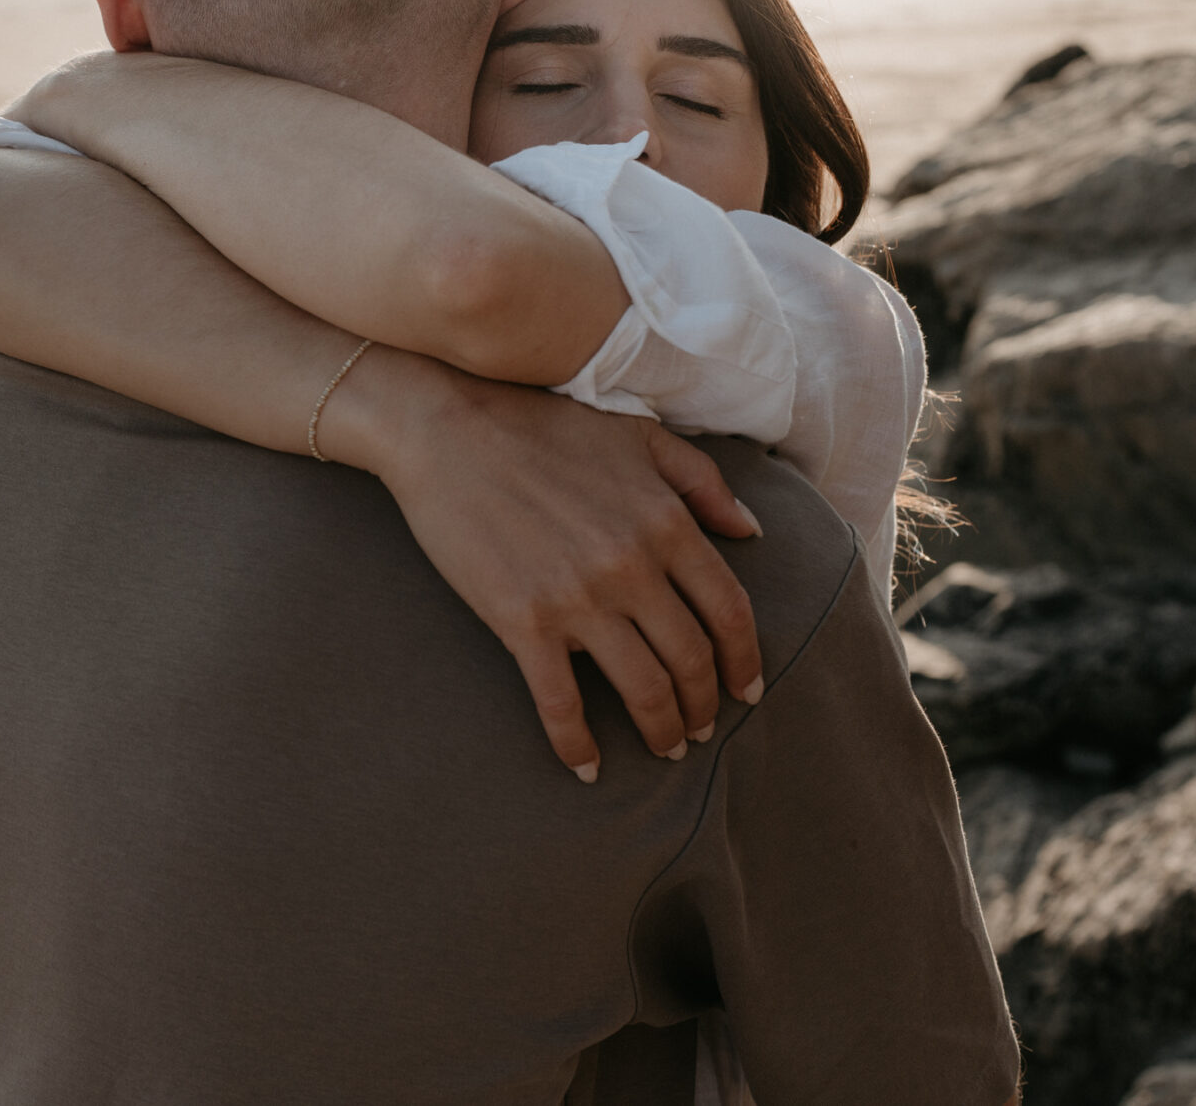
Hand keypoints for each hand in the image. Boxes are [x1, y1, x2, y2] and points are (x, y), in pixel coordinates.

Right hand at [320, 348, 763, 780]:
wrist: (445, 429)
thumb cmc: (541, 427)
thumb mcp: (637, 436)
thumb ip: (703, 481)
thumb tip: (750, 531)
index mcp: (666, 522)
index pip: (730, 611)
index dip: (745, 660)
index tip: (747, 691)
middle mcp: (632, 566)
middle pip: (692, 660)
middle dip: (704, 706)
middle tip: (700, 729)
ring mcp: (578, 598)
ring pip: (642, 688)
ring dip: (661, 729)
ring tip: (664, 747)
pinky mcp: (522, 621)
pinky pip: (560, 702)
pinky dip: (578, 745)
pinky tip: (588, 767)